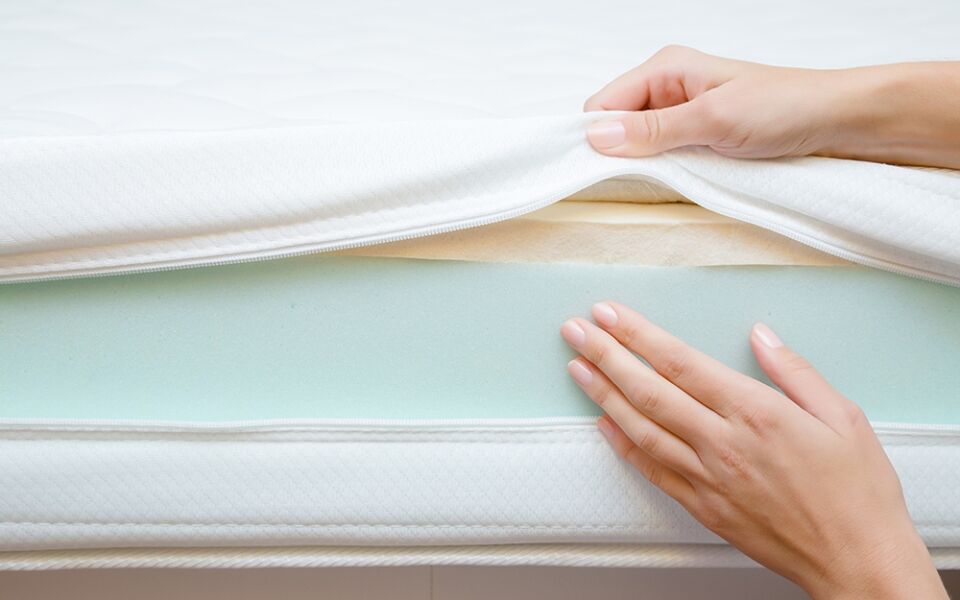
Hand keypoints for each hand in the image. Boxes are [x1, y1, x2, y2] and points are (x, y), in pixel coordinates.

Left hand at [560, 302, 946, 598]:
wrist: (857, 561)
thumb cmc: (856, 492)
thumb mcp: (843, 416)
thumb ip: (794, 371)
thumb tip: (761, 336)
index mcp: (755, 413)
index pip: (680, 362)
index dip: (638, 335)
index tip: (609, 315)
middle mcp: (722, 443)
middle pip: (648, 391)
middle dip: (606, 356)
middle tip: (575, 332)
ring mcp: (708, 478)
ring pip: (641, 429)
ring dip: (603, 396)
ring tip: (578, 369)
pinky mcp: (703, 507)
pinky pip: (652, 471)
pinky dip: (623, 446)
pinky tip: (605, 425)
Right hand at [584, 46, 959, 168]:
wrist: (838, 123)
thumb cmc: (784, 108)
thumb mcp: (712, 120)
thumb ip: (653, 130)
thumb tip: (595, 137)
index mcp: (665, 68)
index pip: (601, 105)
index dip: (595, 138)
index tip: (599, 172)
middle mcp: (668, 87)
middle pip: (614, 126)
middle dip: (619, 154)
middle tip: (641, 179)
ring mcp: (681, 113)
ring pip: (636, 144)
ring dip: (644, 166)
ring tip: (668, 177)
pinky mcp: (696, 136)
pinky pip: (660, 156)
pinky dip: (663, 171)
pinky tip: (678, 180)